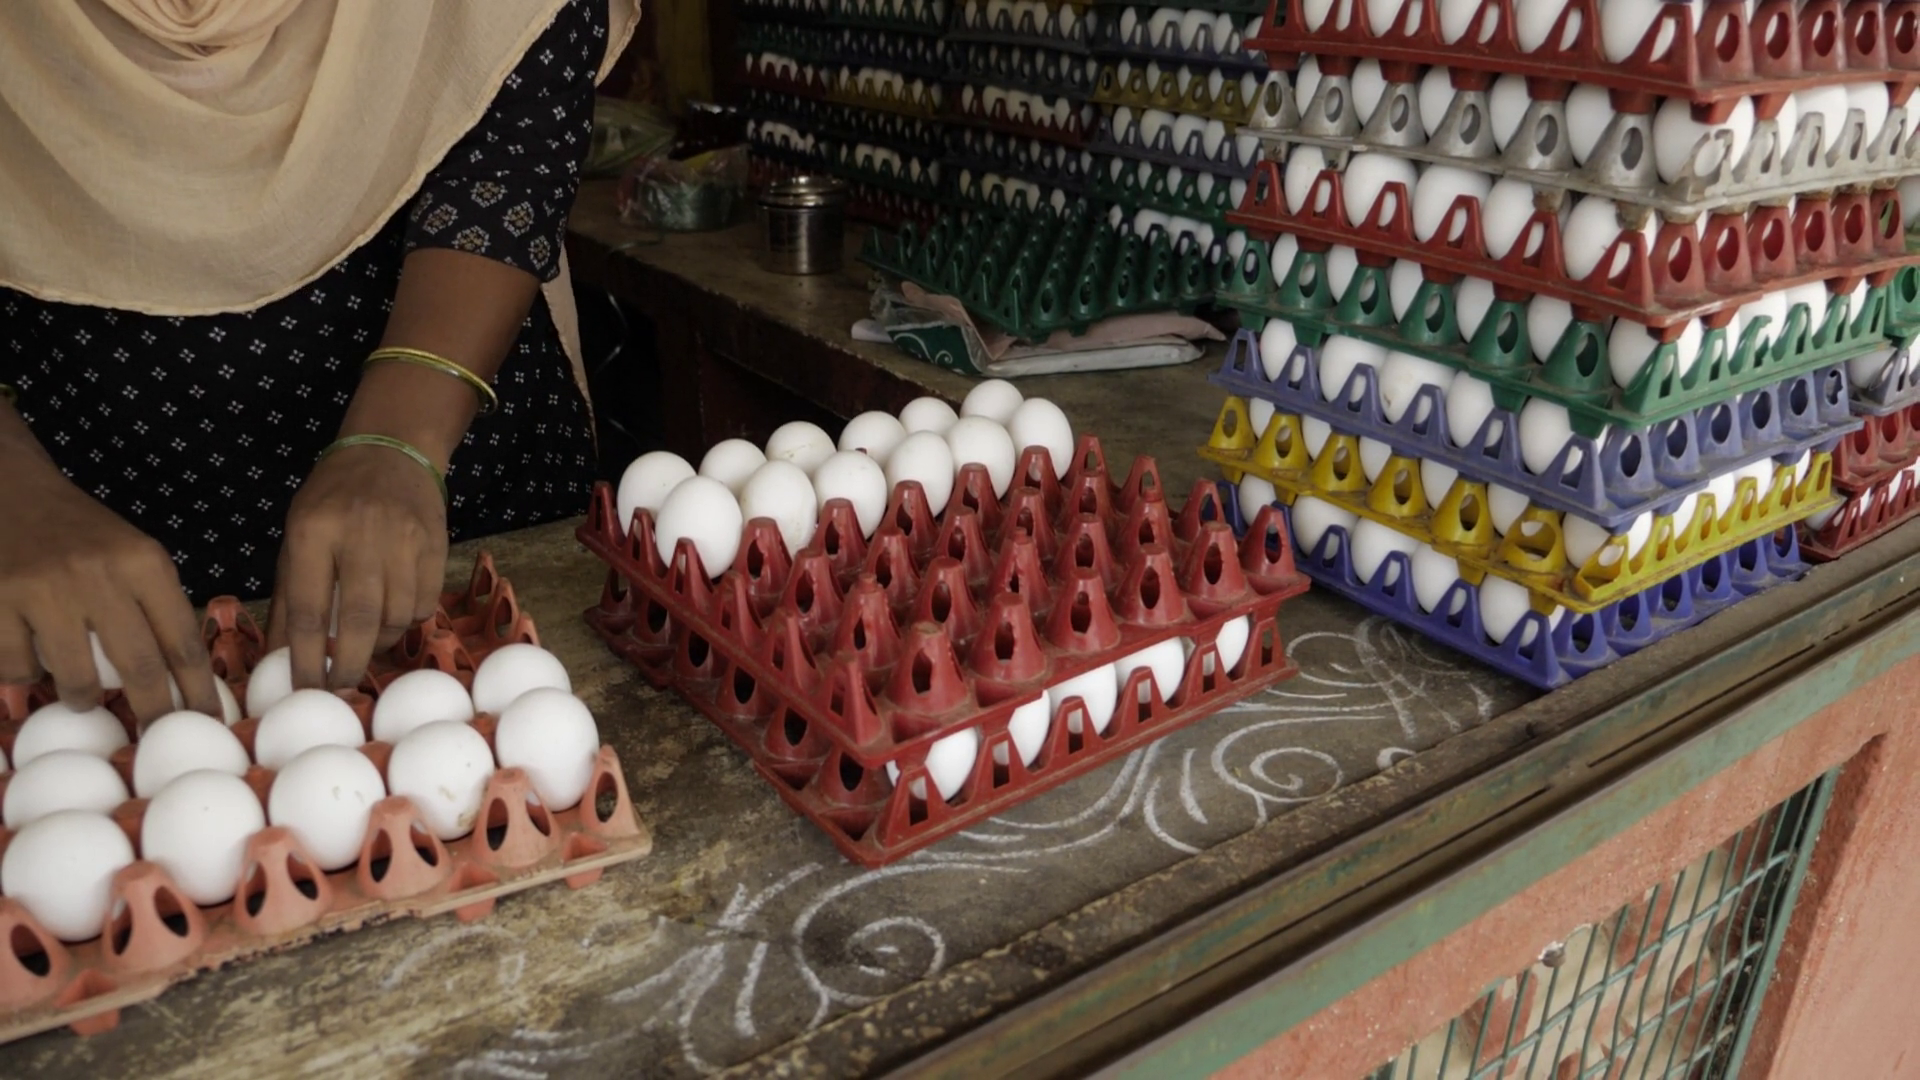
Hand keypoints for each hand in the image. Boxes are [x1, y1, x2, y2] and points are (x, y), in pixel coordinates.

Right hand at [0, 465, 219, 720]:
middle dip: (152, 712)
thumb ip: (155, 607)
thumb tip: (182, 682)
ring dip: (83, 699)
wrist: (8, 489)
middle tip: (155, 734)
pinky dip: (25, 675)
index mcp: (143, 563)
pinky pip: (18, 668)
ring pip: (75, 680)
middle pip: (140, 669)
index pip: (183, 642)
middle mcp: (97, 576)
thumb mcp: (132, 555)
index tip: (211, 722)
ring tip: (83, 696)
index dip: (198, 692)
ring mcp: (43, 591)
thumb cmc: (80, 533)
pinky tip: (30, 656)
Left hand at [269, 442, 447, 691]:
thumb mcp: (297, 536)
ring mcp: (404, 538)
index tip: (305, 690)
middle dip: (350, 664)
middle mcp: (361, 533)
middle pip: (361, 618)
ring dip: (382, 642)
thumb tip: (280, 658)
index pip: (307, 608)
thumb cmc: (333, 499)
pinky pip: (425, 602)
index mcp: (313, 530)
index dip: (306, 657)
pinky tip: (395, 614)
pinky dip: (409, 620)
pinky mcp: (436, 543)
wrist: (390, 451)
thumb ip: (288, 596)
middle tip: (342, 689)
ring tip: (368, 645)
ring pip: (398, 615)